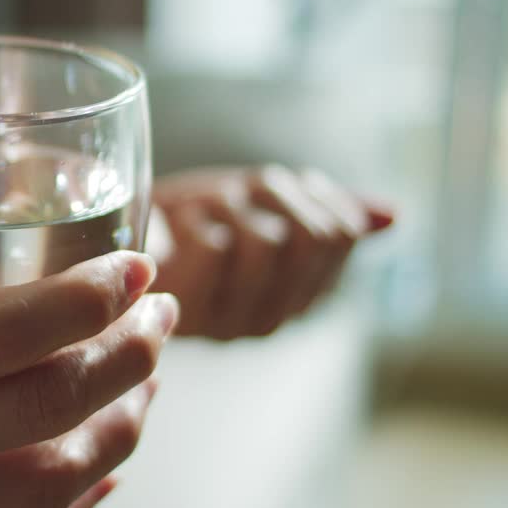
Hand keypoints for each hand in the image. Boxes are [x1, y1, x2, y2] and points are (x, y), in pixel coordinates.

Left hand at [149, 166, 392, 339]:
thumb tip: (394, 215)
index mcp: (297, 299)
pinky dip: (200, 217)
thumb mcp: (273, 207)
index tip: (281, 188)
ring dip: (237, 203)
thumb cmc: (195, 218)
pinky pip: (216, 245)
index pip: (340, 235)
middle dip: (277, 196)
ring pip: (265, 239)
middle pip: (310, 237)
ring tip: (213, 205)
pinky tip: (181, 220)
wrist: (113, 232)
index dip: (313, 197)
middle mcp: (266, 319)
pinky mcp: (180, 302)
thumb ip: (335, 214)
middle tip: (244, 192)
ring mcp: (225, 317)